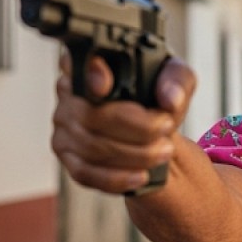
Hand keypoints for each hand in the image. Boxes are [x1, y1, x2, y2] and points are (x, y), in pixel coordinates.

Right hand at [51, 52, 196, 193]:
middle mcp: (68, 94)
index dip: (88, 74)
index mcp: (89, 65)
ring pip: (92, 147)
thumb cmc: (158, 97)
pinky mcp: (69, 158)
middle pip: (92, 115)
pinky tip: (141, 176)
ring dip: (134, 154)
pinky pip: (86, 173)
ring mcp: (64, 127)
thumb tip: (170, 99)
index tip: (107, 86)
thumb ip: (176, 80)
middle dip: (136, 127)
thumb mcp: (176, 80)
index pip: (75, 63)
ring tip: (164, 152)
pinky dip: (116, 178)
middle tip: (166, 128)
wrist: (155, 129)